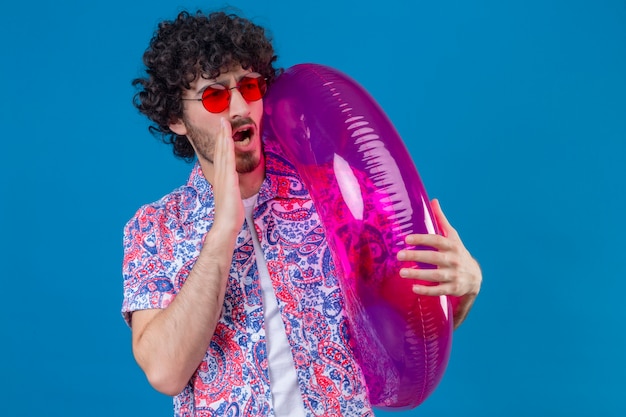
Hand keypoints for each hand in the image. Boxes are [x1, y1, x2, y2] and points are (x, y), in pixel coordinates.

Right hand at [211, 118, 244, 234]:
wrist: (226, 224)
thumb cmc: (230, 213)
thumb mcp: (231, 195)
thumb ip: (231, 186)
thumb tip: (234, 183)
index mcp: (221, 177)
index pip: (221, 156)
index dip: (221, 142)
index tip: (222, 130)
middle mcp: (220, 175)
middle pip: (220, 151)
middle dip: (221, 135)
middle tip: (221, 119)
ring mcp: (224, 177)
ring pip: (223, 153)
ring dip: (223, 138)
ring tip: (224, 124)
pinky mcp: (229, 182)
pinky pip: (229, 162)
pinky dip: (228, 150)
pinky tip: (229, 141)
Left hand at [397, 199, 481, 327]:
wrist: (475, 276)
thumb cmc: (458, 252)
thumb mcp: (453, 236)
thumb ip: (441, 220)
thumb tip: (433, 201)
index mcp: (452, 246)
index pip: (437, 240)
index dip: (422, 239)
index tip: (407, 239)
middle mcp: (454, 260)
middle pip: (434, 258)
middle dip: (417, 256)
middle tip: (399, 255)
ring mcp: (454, 275)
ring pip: (436, 275)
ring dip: (418, 274)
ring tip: (402, 272)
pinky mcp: (453, 288)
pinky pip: (439, 290)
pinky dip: (427, 290)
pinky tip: (414, 288)